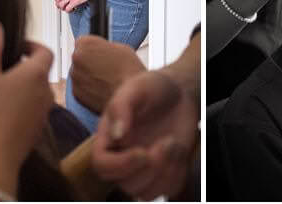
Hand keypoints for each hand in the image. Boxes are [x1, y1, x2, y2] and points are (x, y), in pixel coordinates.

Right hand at [0, 21, 54, 193]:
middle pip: (41, 73)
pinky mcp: (37, 131)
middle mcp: (46, 92)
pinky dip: (22, 108)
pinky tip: (3, 115)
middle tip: (3, 69)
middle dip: (25, 68)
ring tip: (1, 92)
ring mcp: (44, 113)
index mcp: (36, 74)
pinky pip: (33, 112)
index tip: (16, 47)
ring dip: (24, 89)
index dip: (32, 45)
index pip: (46, 51)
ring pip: (38, 93)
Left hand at [70, 35, 145, 112]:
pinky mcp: (77, 94)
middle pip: (80, 58)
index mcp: (86, 43)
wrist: (132, 95)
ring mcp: (75, 77)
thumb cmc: (129, 71)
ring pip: (80, 74)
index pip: (83, 42)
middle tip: (106, 67)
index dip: (94, 48)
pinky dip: (89, 89)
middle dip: (90, 62)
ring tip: (106, 79)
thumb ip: (103, 46)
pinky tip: (103, 88)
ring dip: (89, 76)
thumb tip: (100, 50)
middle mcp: (77, 59)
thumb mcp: (119, 47)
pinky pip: (81, 88)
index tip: (100, 53)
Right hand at [93, 69, 198, 199]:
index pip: (102, 165)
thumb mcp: (136, 87)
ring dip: (165, 172)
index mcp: (109, 138)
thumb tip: (117, 134)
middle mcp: (122, 157)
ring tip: (174, 143)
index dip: (120, 166)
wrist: (178, 92)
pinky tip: (179, 150)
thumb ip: (121, 106)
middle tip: (166, 142)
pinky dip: (177, 174)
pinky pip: (167, 189)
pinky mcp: (162, 173)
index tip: (142, 152)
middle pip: (125, 184)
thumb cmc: (152, 87)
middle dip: (150, 168)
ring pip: (146, 192)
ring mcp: (143, 168)